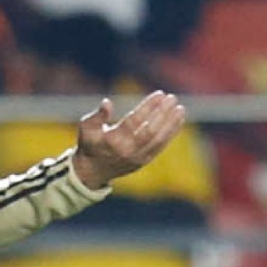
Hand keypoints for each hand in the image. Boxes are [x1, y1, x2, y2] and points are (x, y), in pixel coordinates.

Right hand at [71, 90, 185, 188]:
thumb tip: (107, 102)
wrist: (92, 172)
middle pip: (150, 131)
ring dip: (170, 124)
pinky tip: (178, 120)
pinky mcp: (143, 162)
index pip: (134, 121)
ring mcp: (137, 158)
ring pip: (158, 140)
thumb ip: (97, 116)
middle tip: (172, 98)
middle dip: (162, 114)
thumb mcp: (87, 128)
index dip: (148, 107)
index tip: (160, 94)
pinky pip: (160, 146)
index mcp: (112, 141)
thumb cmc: (90, 144)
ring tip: (180, 108)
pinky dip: (170, 133)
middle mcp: (127, 151)